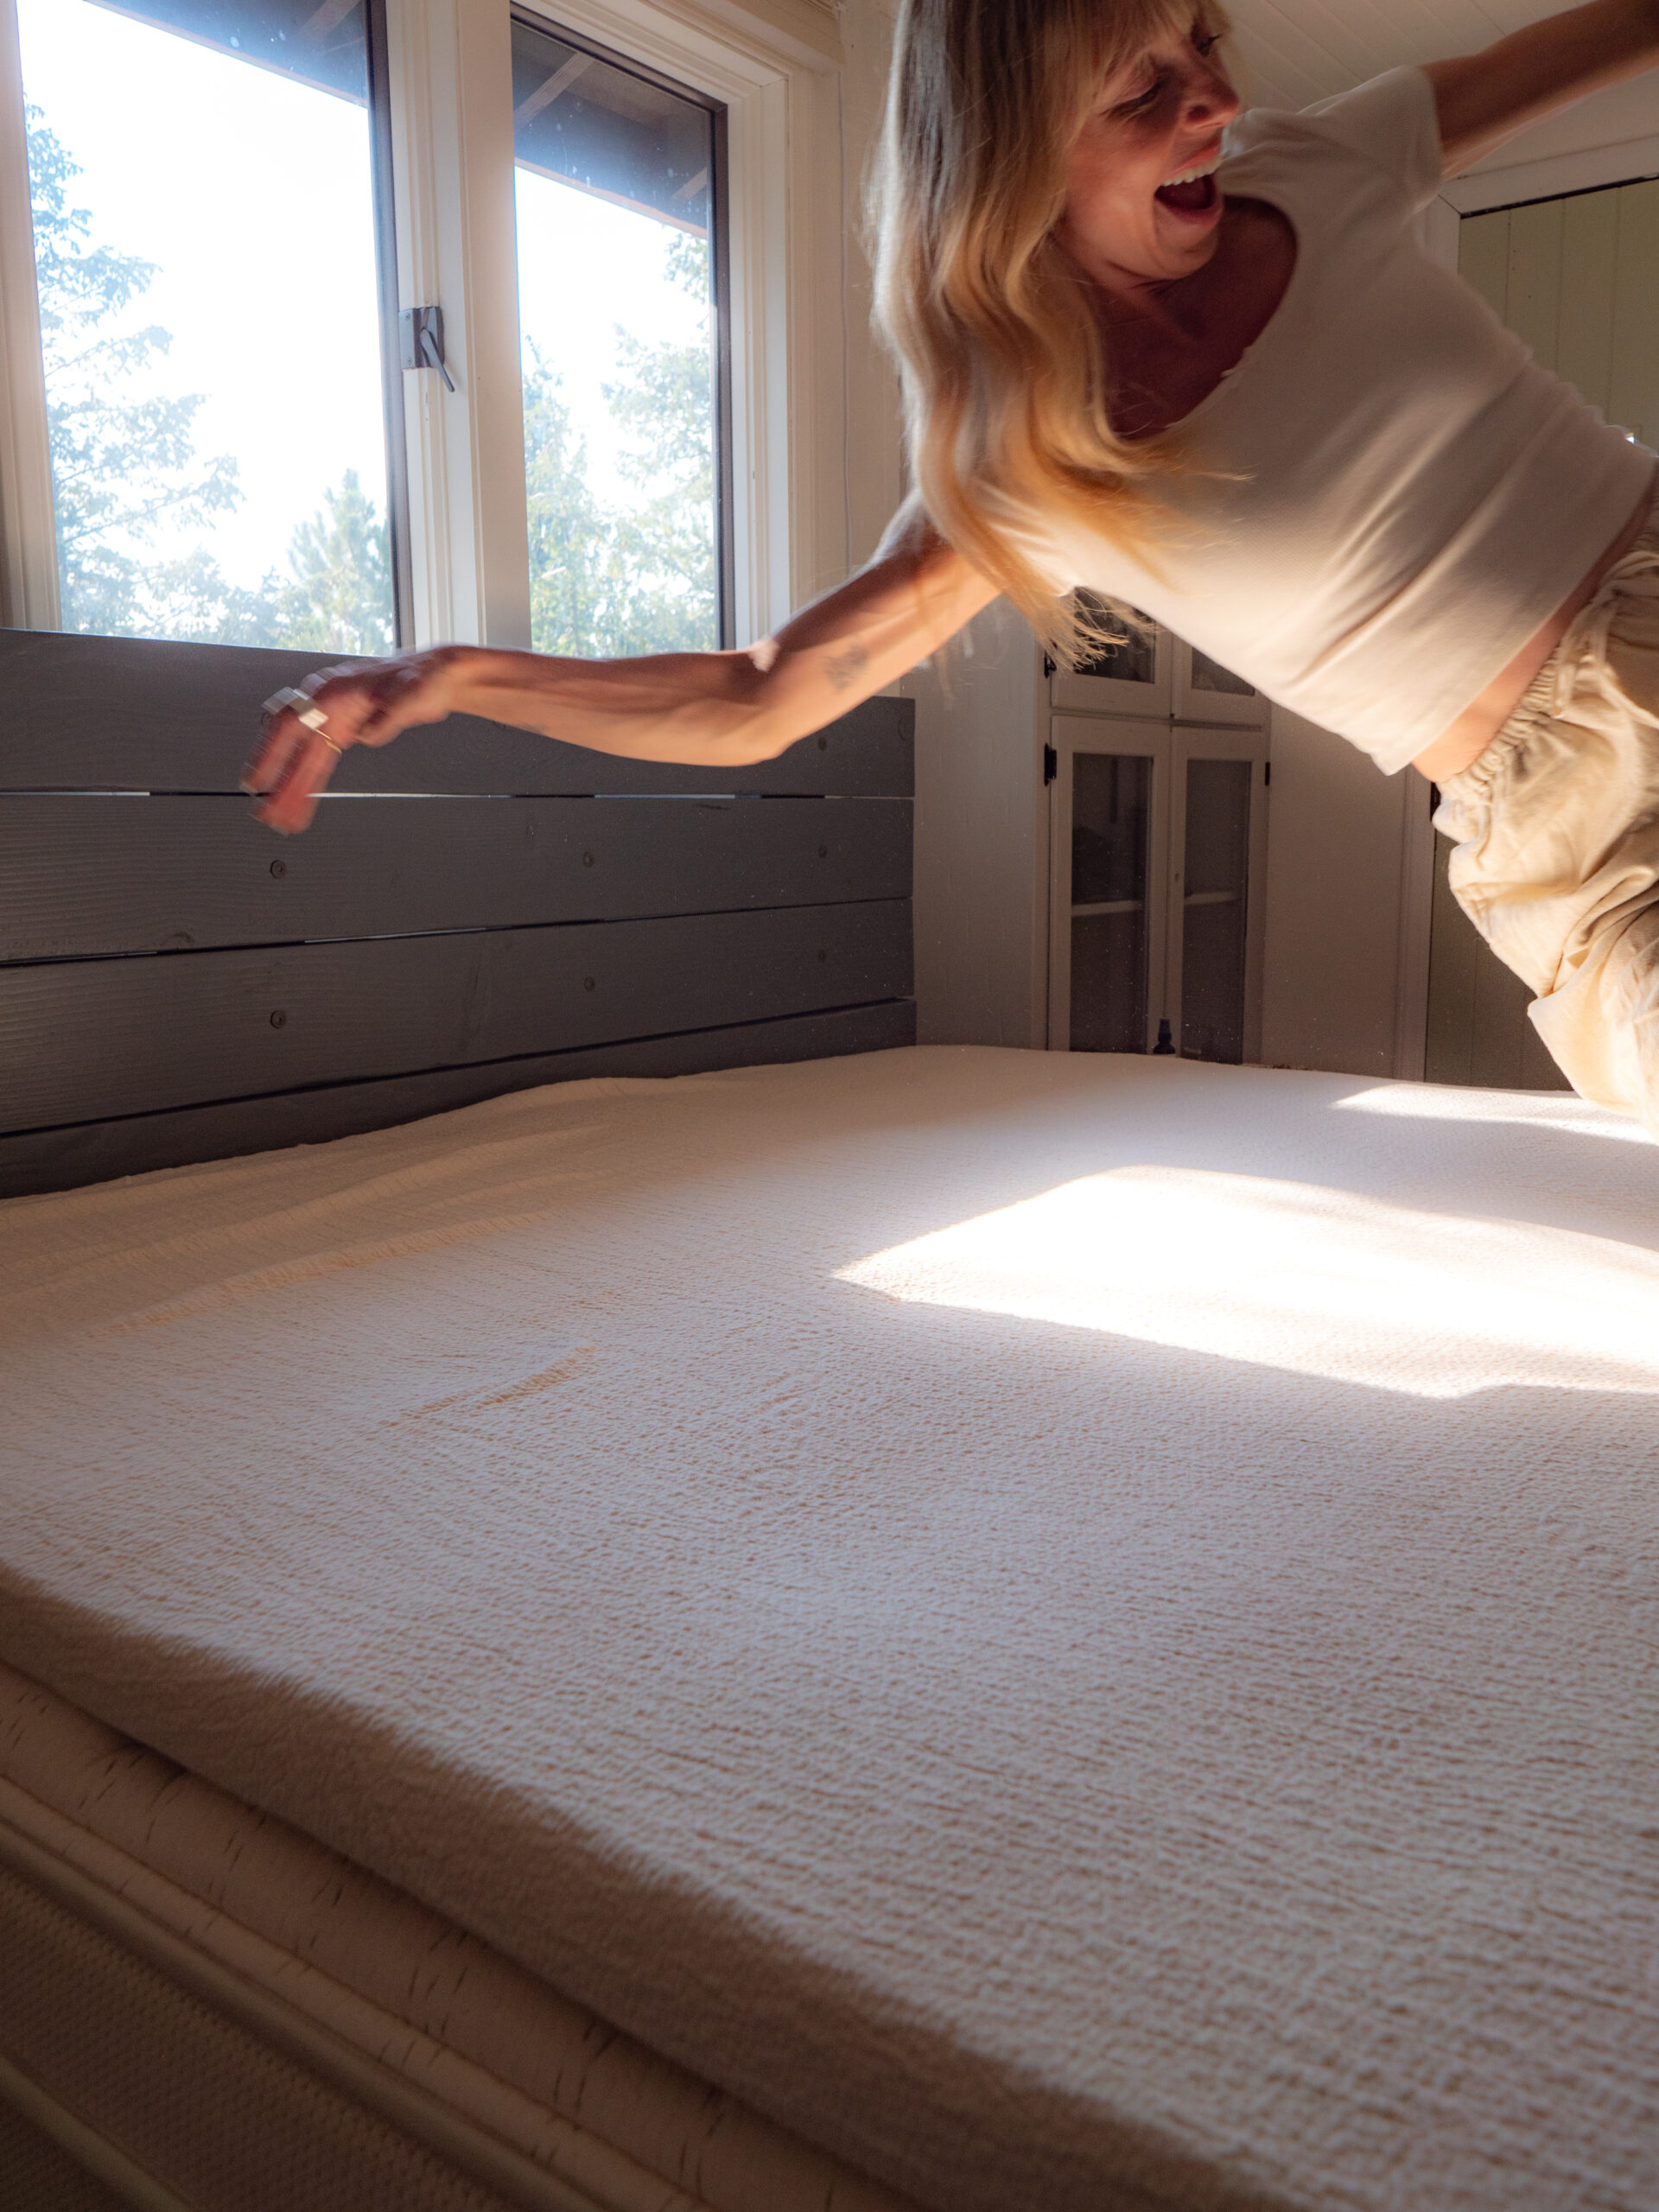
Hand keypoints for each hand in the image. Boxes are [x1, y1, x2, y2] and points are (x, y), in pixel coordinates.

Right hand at [243, 648, 468, 834]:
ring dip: (292, 790)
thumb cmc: (422, 677)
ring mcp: (335, 722)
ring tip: (281, 818)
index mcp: (333, 692)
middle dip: (279, 783)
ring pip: (306, 761)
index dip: (272, 752)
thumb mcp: (410, 695)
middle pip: (295, 750)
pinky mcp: (345, 734)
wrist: (438, 677)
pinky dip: (310, 786)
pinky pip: (320, 764)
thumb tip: (367, 734)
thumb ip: (386, 717)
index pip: (292, 723)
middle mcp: (327, 708)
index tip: (259, 778)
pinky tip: (301, 804)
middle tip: (266, 812)